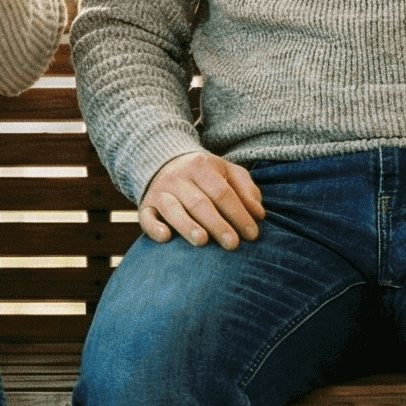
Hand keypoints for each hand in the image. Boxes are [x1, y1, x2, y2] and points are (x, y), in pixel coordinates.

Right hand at [138, 151, 263, 248]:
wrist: (163, 161)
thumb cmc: (204, 175)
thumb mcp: (227, 172)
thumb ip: (246, 190)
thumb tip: (259, 214)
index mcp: (202, 166)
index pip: (222, 192)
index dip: (239, 214)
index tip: (252, 234)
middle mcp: (178, 177)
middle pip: (200, 202)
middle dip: (217, 224)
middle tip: (232, 244)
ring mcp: (160, 191)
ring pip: (173, 209)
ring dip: (187, 225)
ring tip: (202, 241)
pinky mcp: (145, 205)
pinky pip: (146, 216)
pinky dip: (154, 227)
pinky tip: (166, 237)